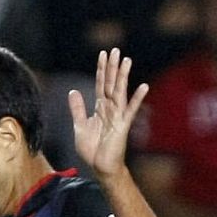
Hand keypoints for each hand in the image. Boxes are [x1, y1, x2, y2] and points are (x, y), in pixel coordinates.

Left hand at [69, 47, 148, 181]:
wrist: (101, 166)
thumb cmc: (92, 149)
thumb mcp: (80, 126)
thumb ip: (77, 109)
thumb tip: (73, 91)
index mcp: (100, 108)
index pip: (101, 84)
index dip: (101, 69)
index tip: (102, 54)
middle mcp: (110, 109)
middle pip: (111, 84)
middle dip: (112, 67)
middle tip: (115, 50)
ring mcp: (118, 116)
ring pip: (120, 92)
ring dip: (123, 76)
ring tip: (127, 60)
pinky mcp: (123, 126)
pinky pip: (130, 110)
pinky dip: (136, 99)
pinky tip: (143, 86)